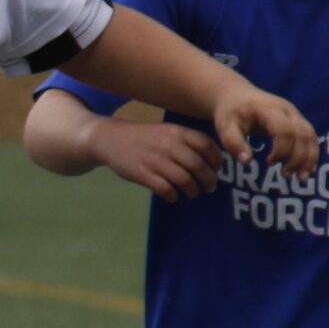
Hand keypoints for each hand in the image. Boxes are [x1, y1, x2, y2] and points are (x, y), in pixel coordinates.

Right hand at [86, 119, 226, 201]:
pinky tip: (173, 196)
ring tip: (192, 193)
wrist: (111, 139)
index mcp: (177, 132)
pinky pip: (165, 189)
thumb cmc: (145, 138)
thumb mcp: (167, 131)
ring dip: (192, 190)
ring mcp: (155, 160)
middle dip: (208, 180)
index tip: (217, 169)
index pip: (207, 146)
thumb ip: (188, 142)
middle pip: (199, 166)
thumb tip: (214, 161)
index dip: (217, 160)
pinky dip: (173, 195)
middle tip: (209, 187)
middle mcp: (169, 145)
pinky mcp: (142, 173)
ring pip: (184, 180)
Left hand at [210, 88, 316, 177]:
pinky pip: (310, 137)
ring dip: (309, 158)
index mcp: (268, 109)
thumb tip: (246, 162)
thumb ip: (233, 143)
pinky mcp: (298, 121)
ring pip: (311, 136)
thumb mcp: (224, 126)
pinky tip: (306, 171)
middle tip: (284, 175)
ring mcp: (295, 114)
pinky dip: (311, 154)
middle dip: (298, 157)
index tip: (269, 162)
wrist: (237, 96)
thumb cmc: (230, 113)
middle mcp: (287, 110)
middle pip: (302, 133)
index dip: (281, 149)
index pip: (284, 129)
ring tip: (300, 179)